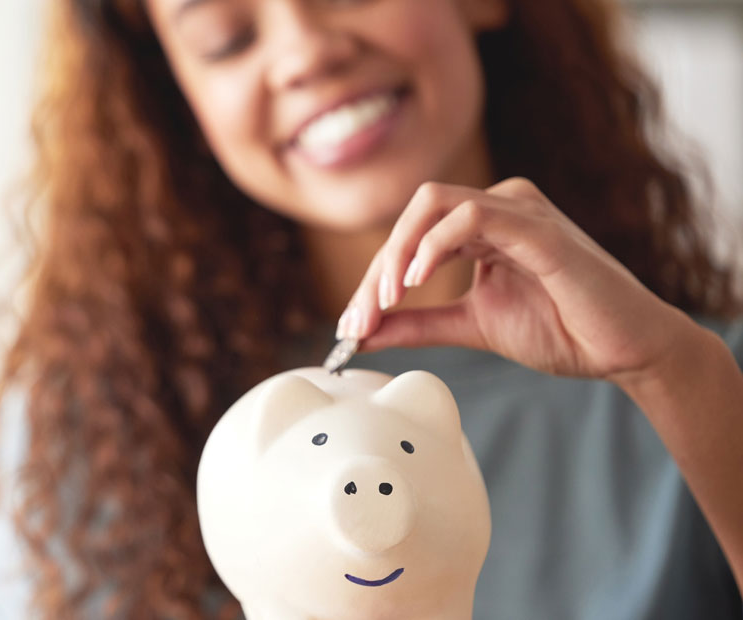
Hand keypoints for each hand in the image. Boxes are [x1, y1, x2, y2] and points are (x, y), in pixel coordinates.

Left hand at [338, 177, 701, 382]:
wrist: (625, 351)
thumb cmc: (563, 330)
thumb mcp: (471, 325)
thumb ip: (418, 324)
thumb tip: (361, 333)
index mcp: (482, 225)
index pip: (410, 235)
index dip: (373, 278)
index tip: (352, 326)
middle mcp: (499, 206)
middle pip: (413, 215)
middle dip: (378, 268)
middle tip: (360, 319)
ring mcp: (521, 211)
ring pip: (433, 206)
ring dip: (398, 254)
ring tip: (386, 300)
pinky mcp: (540, 230)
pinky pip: (473, 216)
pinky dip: (435, 244)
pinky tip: (418, 279)